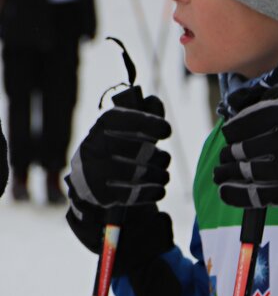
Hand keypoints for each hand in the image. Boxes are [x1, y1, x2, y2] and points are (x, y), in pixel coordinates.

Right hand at [67, 92, 171, 207]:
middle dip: (154, 155)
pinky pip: (128, 194)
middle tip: (165, 159)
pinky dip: (150, 192)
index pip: (119, 118)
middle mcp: (91, 147)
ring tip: (164, 175)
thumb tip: (153, 101)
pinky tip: (160, 190)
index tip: (167, 131)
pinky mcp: (98, 194)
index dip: (146, 122)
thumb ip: (146, 116)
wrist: (93, 183)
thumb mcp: (133, 131)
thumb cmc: (121, 150)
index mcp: (100, 127)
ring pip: (130, 172)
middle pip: (127, 148)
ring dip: (156, 174)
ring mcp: (91, 171)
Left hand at [213, 98, 277, 208]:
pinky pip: (254, 196)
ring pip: (245, 172)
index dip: (230, 131)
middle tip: (227, 156)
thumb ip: (256, 113)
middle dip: (227, 154)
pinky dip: (234, 194)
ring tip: (221, 172)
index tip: (230, 135)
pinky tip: (224, 190)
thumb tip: (227, 132)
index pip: (243, 125)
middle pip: (241, 150)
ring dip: (226, 172)